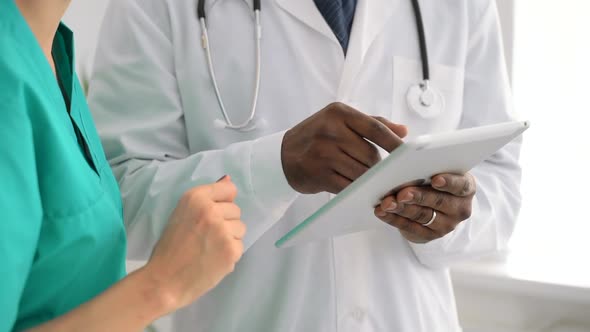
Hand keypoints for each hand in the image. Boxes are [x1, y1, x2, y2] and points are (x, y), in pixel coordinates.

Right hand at [144, 176, 245, 310]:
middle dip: (225, 222)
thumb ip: (206, 198)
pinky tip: (213, 260)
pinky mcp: (231, 250)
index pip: (228, 189)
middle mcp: (211, 210)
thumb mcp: (182, 214)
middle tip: (205, 237)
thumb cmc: (170, 248)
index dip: (222, 203)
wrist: (164, 281)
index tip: (211, 215)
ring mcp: (222, 230)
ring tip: (209, 248)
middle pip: (236, 210)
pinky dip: (229, 254)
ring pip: (240, 228)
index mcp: (195, 197)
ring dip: (229, 238)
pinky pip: (240, 246)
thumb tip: (228, 179)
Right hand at [282, 102, 407, 193]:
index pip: (375, 128)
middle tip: (381, 171)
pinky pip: (348, 186)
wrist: (282, 155)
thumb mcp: (340, 121)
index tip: (409, 154)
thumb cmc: (317, 135)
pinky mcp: (319, 175)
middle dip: (378, 166)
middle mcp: (330, 131)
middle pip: (370, 155)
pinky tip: (356, 187)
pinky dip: (356, 189)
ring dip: (368, 179)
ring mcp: (323, 154)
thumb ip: (373, 123)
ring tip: (367, 179)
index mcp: (338, 113)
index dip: (394, 143)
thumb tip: (404, 131)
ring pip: (361, 172)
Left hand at [374, 173, 475, 242]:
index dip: (449, 182)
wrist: (434, 206)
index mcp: (466, 187)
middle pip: (438, 201)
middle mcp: (460, 208)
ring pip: (422, 215)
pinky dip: (393, 219)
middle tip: (402, 193)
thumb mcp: (438, 170)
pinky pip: (410, 227)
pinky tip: (382, 212)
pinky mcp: (430, 236)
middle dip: (418, 196)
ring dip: (402, 209)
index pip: (461, 185)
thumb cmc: (433, 179)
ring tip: (387, 203)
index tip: (435, 179)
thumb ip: (429, 166)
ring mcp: (446, 224)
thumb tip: (407, 158)